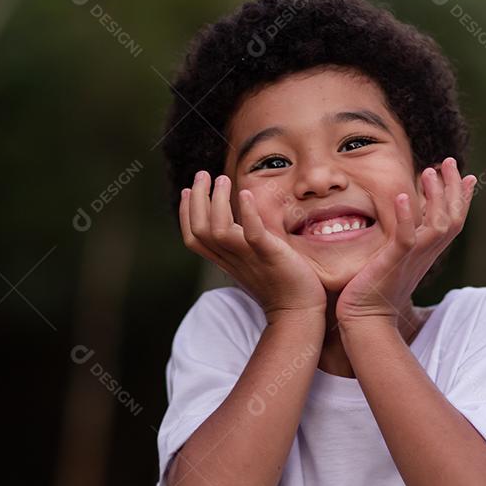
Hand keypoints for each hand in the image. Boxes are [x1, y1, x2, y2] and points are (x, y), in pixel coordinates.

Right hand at [179, 171, 326, 321]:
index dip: (186, 213)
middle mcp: (232, 259)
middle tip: (202, 174)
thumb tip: (238, 223)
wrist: (299, 311)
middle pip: (199, 230)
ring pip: (218, 230)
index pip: (193, 237)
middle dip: (196, 199)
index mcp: (226, 260)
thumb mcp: (253, 262)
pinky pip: (253, 234)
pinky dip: (247, 214)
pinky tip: (246, 195)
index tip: (185, 190)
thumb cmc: (281, 285)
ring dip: (217, 201)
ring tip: (223, 179)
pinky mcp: (270, 256)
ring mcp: (249, 258)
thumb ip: (242, 244)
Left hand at [336, 157, 476, 325]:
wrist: (367, 319)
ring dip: (436, 197)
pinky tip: (401, 197)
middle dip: (454, 189)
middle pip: (453, 218)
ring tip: (429, 172)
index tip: (469, 176)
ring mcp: (412, 258)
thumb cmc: (377, 291)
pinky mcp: (393, 262)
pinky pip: (405, 238)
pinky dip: (405, 217)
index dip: (463, 199)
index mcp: (428, 252)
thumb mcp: (397, 260)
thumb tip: (408, 222)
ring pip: (437, 225)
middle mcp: (426, 254)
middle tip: (450, 161)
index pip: (454, 221)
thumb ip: (406, 241)